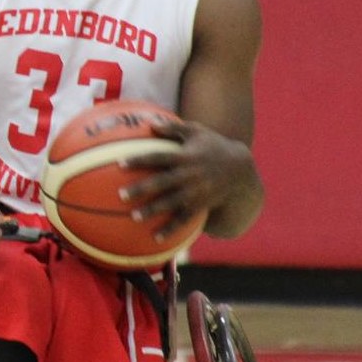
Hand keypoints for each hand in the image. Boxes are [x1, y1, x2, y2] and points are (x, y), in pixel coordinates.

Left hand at [119, 120, 249, 239]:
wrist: (241, 170)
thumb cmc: (214, 146)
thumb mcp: (198, 131)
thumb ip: (174, 128)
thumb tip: (149, 124)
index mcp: (185, 156)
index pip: (158, 157)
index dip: (140, 160)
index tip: (120, 163)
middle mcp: (189, 175)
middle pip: (162, 182)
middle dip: (142, 189)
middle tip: (121, 195)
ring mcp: (196, 192)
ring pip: (171, 203)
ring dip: (153, 210)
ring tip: (134, 217)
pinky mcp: (201, 206)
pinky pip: (184, 220)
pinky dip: (171, 229)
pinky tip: (156, 238)